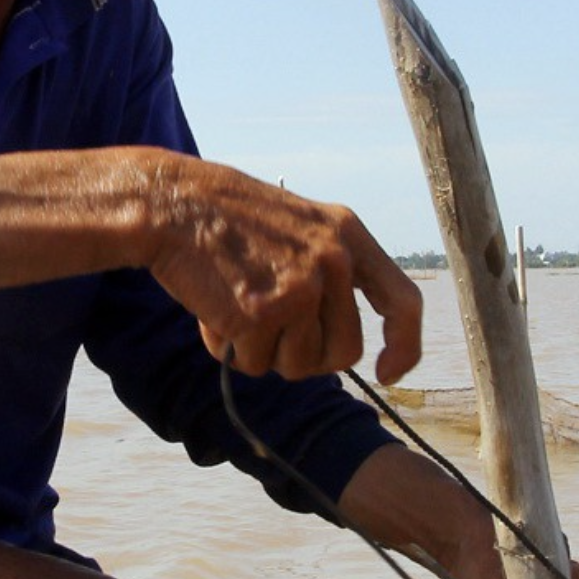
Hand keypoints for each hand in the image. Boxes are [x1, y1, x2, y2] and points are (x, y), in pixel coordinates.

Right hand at [140, 156, 421, 383]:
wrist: (175, 205)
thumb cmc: (228, 220)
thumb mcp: (299, 226)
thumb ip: (329, 273)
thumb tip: (336, 345)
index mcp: (348, 235)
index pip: (403, 302)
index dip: (402, 346)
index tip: (388, 373)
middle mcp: (334, 261)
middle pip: (343, 353)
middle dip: (307, 356)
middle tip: (270, 332)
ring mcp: (300, 287)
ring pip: (298, 366)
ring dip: (263, 352)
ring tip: (236, 308)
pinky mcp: (262, 313)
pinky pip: (254, 363)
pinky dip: (229, 349)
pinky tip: (212, 312)